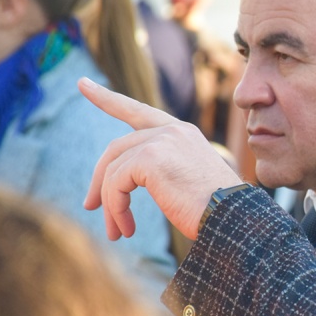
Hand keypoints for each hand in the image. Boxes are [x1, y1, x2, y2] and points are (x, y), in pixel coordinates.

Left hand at [79, 77, 243, 239]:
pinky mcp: (151, 157)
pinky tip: (127, 228)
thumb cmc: (215, 212)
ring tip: (118, 232)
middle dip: (100, 180)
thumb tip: (120, 182)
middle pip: (117, 148)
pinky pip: (116, 183)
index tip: (83, 84)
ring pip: (114, 170)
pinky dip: (116, 208)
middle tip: (90, 206)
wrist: (232, 220)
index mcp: (182, 133)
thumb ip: (157, 169)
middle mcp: (172, 131)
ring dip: (110, 204)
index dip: (108, 99)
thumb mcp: (186, 180)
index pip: (138, 111)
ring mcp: (161, 141)